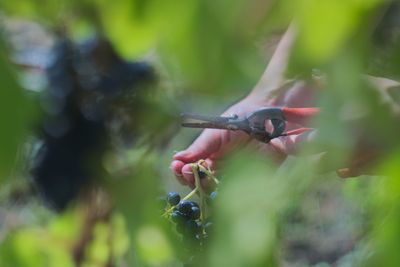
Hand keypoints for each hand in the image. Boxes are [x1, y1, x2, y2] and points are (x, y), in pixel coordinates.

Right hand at [171, 81, 317, 187]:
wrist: (266, 116)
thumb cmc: (238, 121)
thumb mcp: (215, 134)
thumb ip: (199, 148)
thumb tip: (176, 159)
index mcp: (208, 158)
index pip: (190, 170)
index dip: (182, 171)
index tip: (177, 167)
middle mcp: (219, 170)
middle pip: (201, 184)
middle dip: (190, 180)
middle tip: (187, 172)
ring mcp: (235, 177)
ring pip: (216, 191)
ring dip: (206, 189)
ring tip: (201, 179)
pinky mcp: (252, 181)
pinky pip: (238, 194)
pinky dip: (227, 196)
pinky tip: (219, 190)